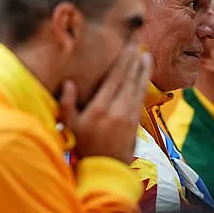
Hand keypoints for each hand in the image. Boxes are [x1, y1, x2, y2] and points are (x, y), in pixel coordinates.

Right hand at [60, 44, 150, 164]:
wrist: (106, 169)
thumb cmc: (84, 146)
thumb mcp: (70, 126)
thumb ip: (67, 104)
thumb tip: (68, 82)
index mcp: (100, 108)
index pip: (115, 78)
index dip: (123, 60)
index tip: (128, 46)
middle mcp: (117, 109)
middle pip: (129, 79)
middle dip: (134, 60)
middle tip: (139, 43)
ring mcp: (129, 115)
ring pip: (138, 87)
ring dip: (143, 70)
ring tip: (147, 55)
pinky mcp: (136, 121)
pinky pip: (141, 97)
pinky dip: (144, 83)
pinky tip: (146, 75)